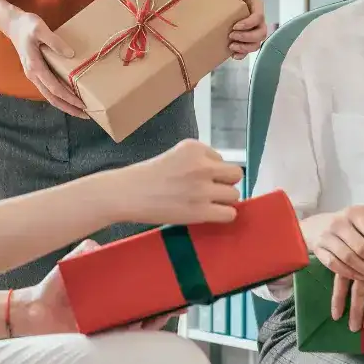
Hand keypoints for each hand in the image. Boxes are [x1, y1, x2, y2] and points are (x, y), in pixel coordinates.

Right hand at [5, 10, 86, 116]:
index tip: (83, 104)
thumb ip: (55, 42)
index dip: (69, 98)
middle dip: (69, 108)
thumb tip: (70, 55)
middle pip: (52, 98)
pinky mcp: (36, 72)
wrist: (12, 24)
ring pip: (49, 96)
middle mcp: (33, 75)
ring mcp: (33, 75)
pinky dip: (59, 96)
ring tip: (79, 110)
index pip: (55, 88)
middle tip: (86, 115)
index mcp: (35, 66)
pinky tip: (68, 97)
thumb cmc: (27, 25)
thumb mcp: (41, 29)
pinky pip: (48, 89)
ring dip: (64, 104)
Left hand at [14, 240, 181, 335]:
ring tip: (165, 310)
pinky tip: (145, 325)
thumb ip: (82, 251)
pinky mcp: (104, 335)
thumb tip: (95, 245)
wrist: (34, 313)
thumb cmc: (51, 288)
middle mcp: (114, 302)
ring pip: (142, 320)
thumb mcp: (69, 263)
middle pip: (147, 302)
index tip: (171, 275)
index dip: (156, 280)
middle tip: (178, 297)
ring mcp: (111, 319)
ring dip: (157, 316)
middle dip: (165, 301)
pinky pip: (127, 336)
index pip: (138, 281)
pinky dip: (140, 332)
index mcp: (109, 284)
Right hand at [112, 139, 242, 225]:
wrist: (128, 194)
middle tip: (209, 191)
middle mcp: (201, 165)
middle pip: (235, 174)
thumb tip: (221, 176)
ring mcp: (202, 188)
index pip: (220, 158)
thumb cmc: (147, 176)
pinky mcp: (200, 210)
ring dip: (223, 200)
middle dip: (225, 182)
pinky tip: (210, 214)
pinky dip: (223, 215)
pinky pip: (229, 213)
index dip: (210, 169)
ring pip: (234, 194)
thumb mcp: (175, 156)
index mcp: (194, 147)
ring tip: (206, 203)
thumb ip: (197, 161)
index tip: (193, 177)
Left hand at [210, 0, 267, 58]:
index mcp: (255, 4)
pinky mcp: (245, 37)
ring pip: (257, 43)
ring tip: (231, 46)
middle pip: (261, 32)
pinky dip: (242, 54)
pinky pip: (249, 49)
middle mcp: (257, 18)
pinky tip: (232, 55)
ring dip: (245, 47)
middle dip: (247, 37)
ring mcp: (253, 29)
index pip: (259, 16)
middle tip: (231, 35)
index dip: (249, 24)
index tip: (235, 26)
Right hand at [314, 205, 363, 285]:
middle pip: (363, 248)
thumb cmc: (349, 222)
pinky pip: (333, 264)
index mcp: (354, 213)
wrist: (315, 226)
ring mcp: (327, 236)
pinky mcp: (318, 249)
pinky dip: (348, 272)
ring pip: (349, 257)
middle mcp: (339, 223)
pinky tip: (361, 279)